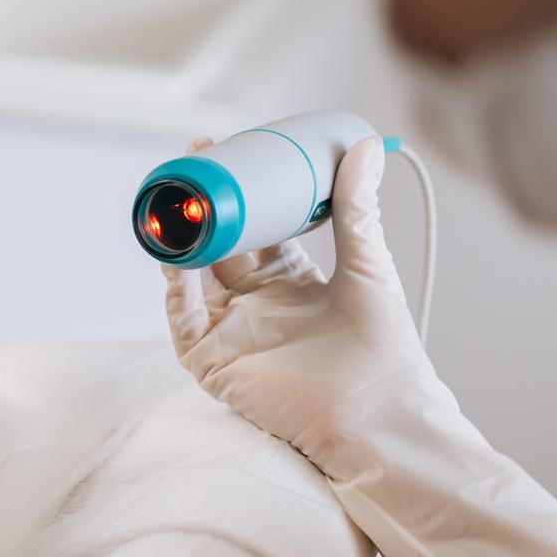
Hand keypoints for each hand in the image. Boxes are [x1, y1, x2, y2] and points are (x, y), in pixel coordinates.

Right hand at [161, 134, 434, 473]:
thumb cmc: (381, 347)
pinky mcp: (211, 361)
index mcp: (290, 279)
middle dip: (200, 208)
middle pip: (215, 247)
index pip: (253, 229)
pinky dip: (175, 289)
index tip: (229, 154)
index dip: (238, 195)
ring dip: (179, 242)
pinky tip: (178, 260)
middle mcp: (254, 303)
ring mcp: (229, 331)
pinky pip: (181, 319)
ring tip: (176, 205)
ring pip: (189, 279)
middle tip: (194, 165)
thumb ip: (357, 207)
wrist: (374, 409)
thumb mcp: (368, 264)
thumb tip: (368, 146)